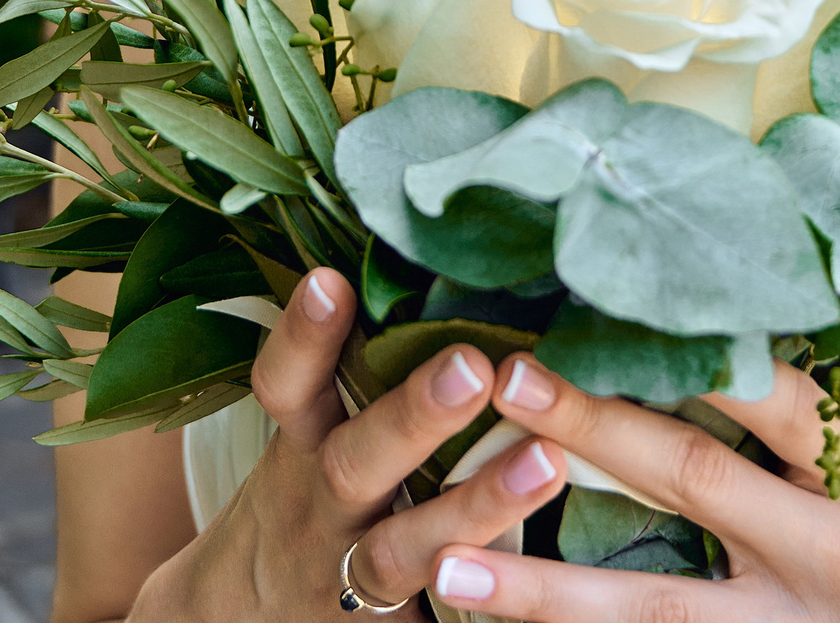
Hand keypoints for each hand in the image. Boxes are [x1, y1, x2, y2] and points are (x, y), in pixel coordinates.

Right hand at [130, 270, 569, 622]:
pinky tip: (552, 601)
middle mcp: (321, 511)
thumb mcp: (308, 441)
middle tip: (473, 366)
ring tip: (547, 464)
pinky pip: (440, 620)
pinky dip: (488, 608)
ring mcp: (352, 580)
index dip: (304, 337)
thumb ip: (354, 372)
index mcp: (300, 452)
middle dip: (413, 416)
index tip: (330, 279)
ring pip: (406, 549)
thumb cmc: (307, 504)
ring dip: (476, 507)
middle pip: (358, 464)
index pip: (287, 388)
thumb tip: (428, 253)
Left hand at [427, 355, 839, 622]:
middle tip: (498, 385)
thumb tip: (729, 371)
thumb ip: (836, 444)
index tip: (598, 307)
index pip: (772, 395)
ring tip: (448, 569)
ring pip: (657, 610)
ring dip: (545, 590)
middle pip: (693, 478)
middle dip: (589, 430)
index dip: (680, 353)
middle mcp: (836, 555)